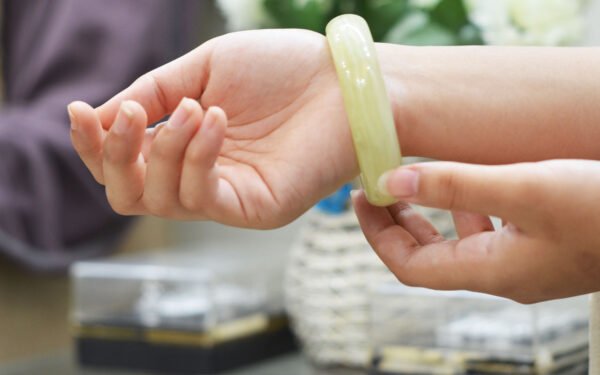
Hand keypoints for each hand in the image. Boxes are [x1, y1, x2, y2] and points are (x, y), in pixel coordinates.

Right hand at [69, 29, 358, 227]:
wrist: (343, 81)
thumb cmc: (281, 70)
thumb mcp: (203, 70)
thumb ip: (152, 94)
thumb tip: (94, 118)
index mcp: (186, 147)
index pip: (124, 164)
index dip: (94, 144)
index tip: (78, 110)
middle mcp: (201, 177)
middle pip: (127, 194)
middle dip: (116, 154)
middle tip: (132, 113)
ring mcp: (227, 197)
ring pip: (156, 199)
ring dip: (164, 147)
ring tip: (195, 107)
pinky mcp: (254, 208)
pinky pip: (200, 197)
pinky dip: (196, 156)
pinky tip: (214, 119)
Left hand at [353, 159, 599, 302]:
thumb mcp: (524, 189)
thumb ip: (455, 185)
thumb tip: (390, 181)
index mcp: (490, 271)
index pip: (409, 267)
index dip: (377, 234)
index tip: (360, 197)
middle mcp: (504, 274)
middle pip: (430, 257)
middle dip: (397, 223)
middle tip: (377, 189)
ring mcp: (527, 263)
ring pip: (460, 243)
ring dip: (432, 214)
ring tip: (415, 180)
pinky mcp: (547, 247)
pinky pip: (491, 232)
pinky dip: (470, 209)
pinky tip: (475, 183)